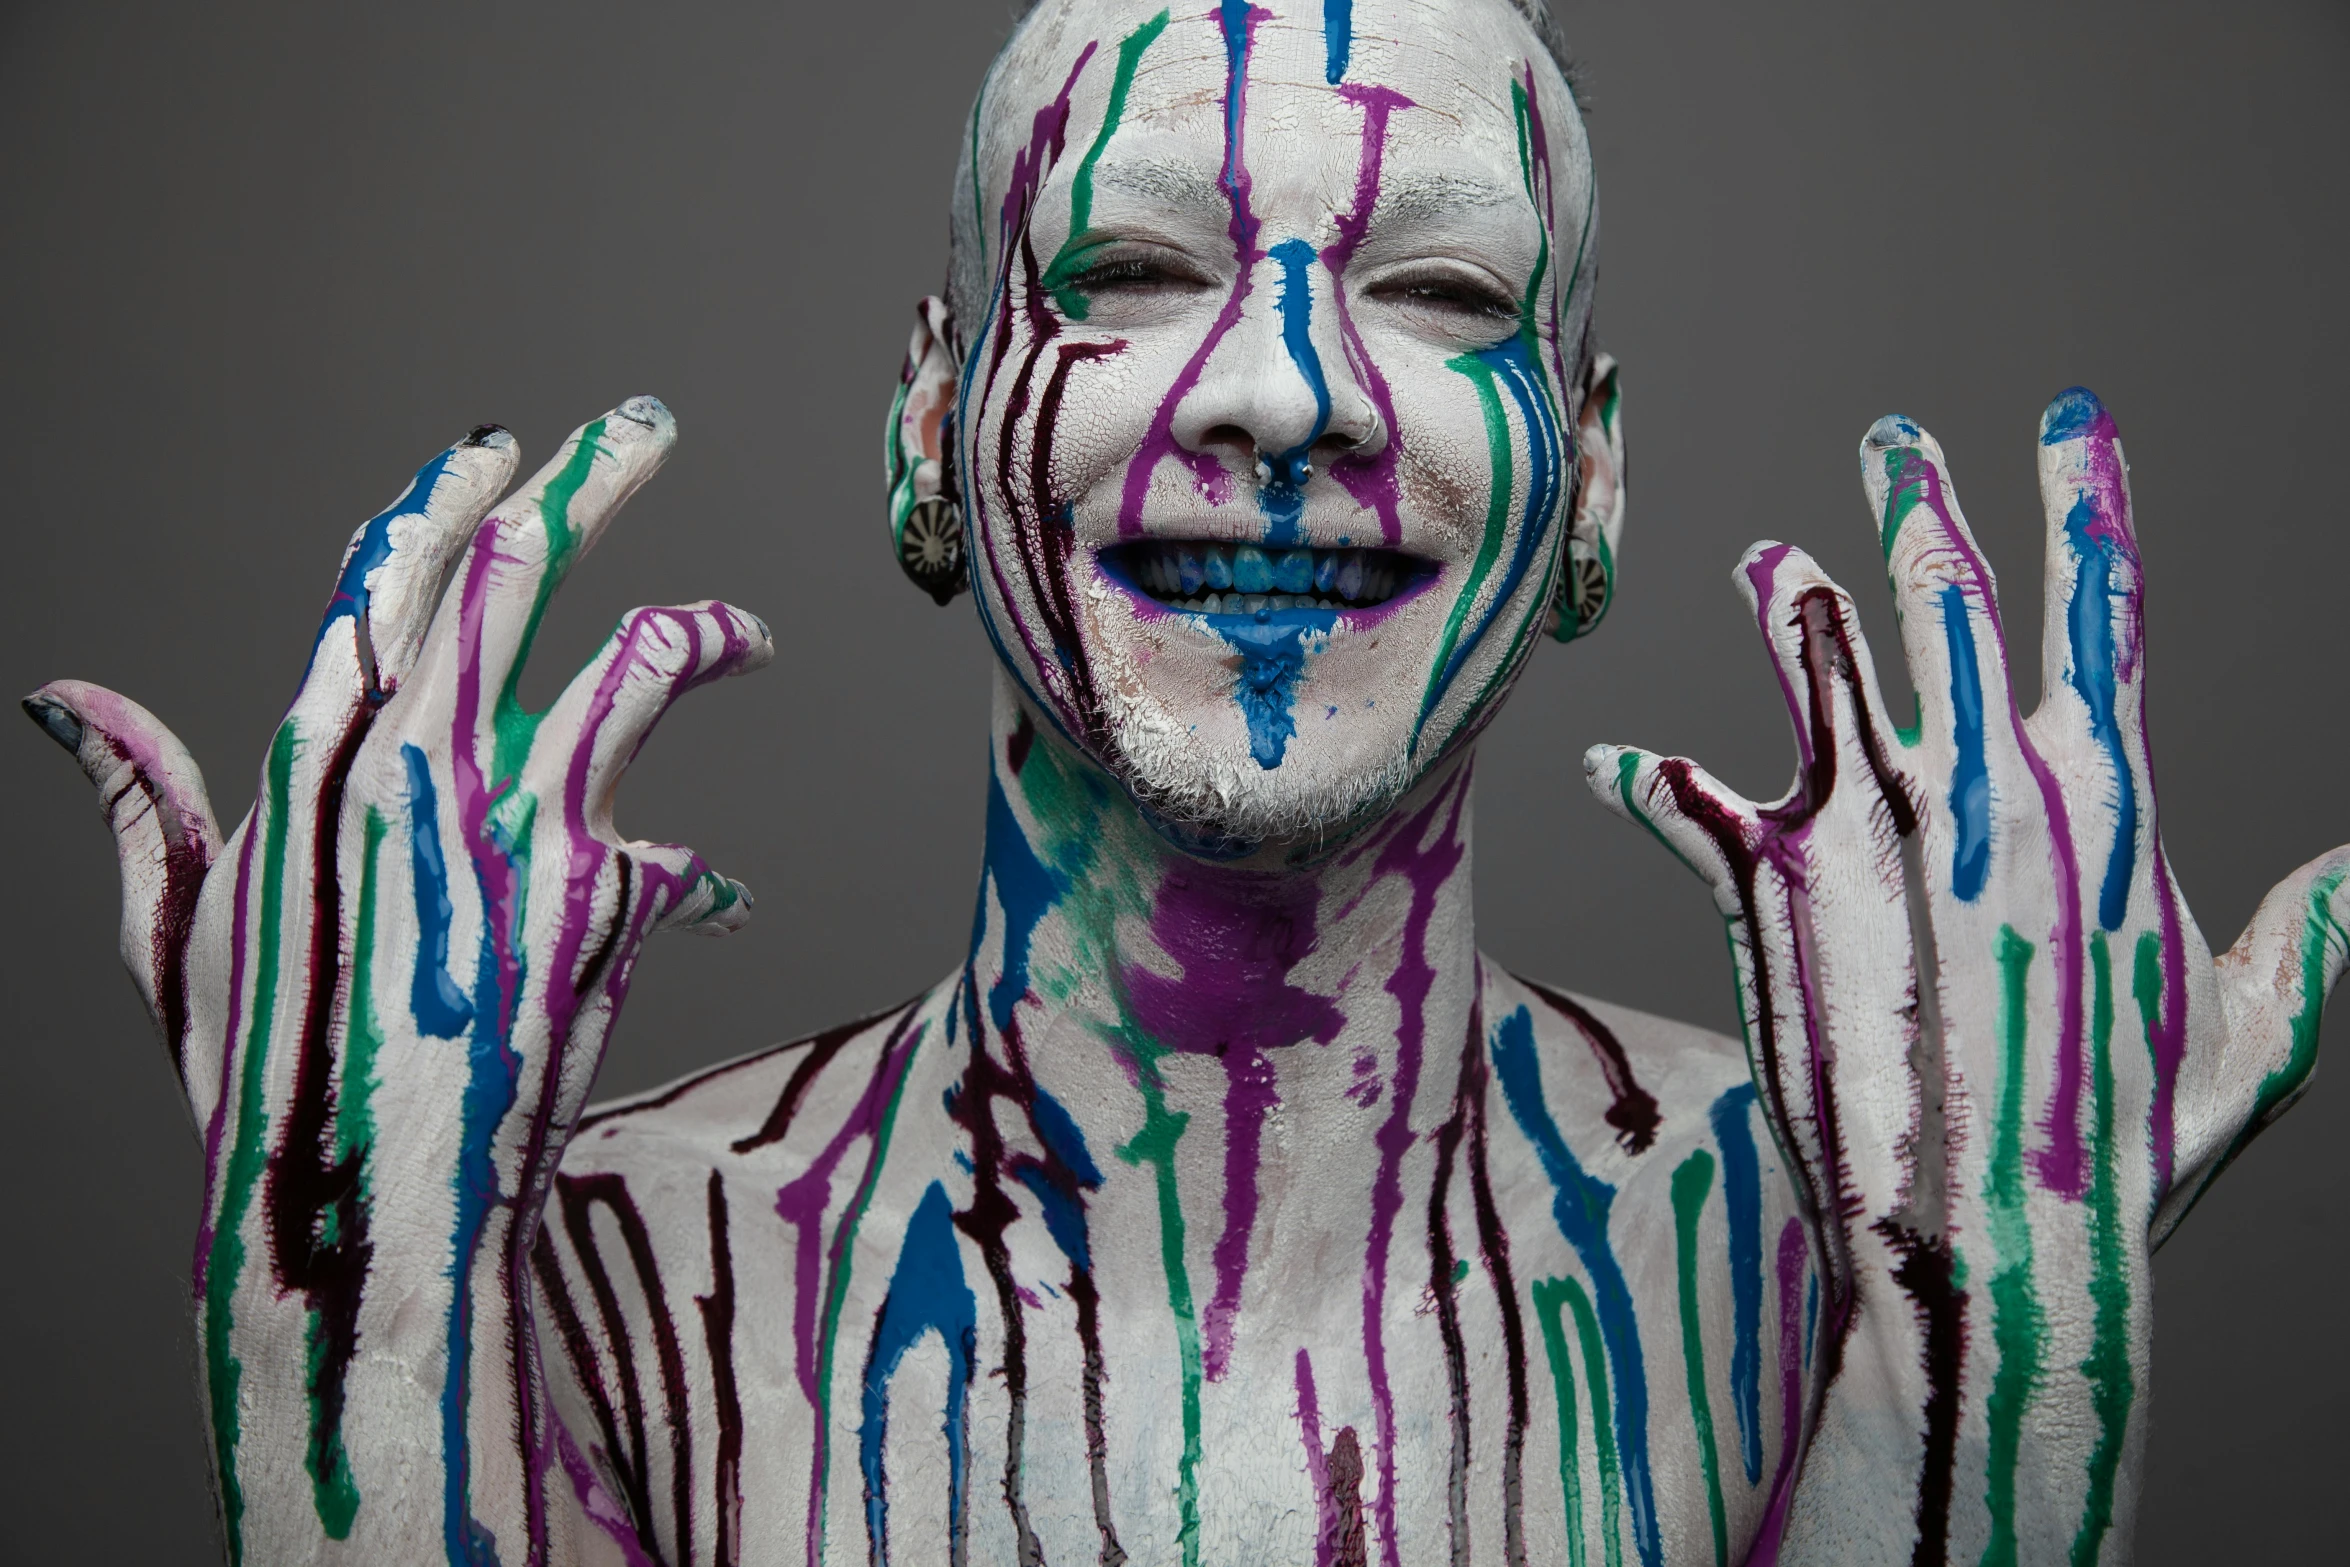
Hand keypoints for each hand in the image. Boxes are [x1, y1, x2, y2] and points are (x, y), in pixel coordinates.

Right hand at [25, 399, 769, 1560]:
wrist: (365, 1213)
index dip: (448, 499)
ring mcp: (522, 828)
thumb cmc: (263, 1077)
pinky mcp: (605, 902)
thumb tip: (66, 700)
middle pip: (519, 575)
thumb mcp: (177, 932)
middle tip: (647, 424)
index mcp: (312, 760)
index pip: (388, 579)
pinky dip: (703, 879)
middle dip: (592, 483)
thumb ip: (144, 803)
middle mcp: (419, 768)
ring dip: (708, 636)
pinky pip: (687, 856)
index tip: (499, 444)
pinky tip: (718, 904)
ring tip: (751, 637)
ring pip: (640, 668)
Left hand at [1584, 390, 2345, 1559]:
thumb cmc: (2126, 1153)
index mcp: (2103, 797)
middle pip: (1948, 596)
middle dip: (1922, 507)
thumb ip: (2302, 940)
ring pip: (1816, 655)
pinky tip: (1613, 766)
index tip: (2068, 423)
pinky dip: (1643, 782)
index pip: (2099, 610)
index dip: (2086, 505)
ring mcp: (1870, 819)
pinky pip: (1682, 802)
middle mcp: (1982, 780)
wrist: (1991, 1242)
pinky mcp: (1770, 882)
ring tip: (1773, 563)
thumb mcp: (2247, 1038)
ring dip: (1792, 599)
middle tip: (1897, 440)